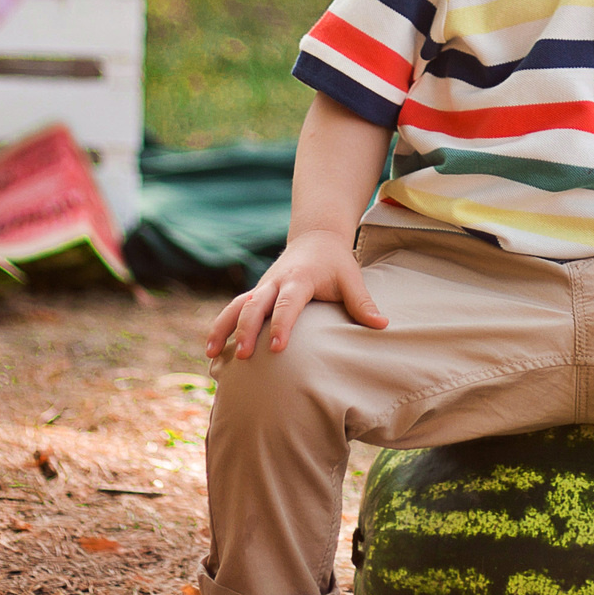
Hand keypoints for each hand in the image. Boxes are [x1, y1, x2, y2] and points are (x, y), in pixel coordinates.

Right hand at [206, 229, 388, 359]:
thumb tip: (382, 325)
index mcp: (299, 279)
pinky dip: (220, 327)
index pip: (288, 304)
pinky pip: (233, 309)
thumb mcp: (351, 277)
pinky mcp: (255, 293)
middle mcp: (275, 282)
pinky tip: (211, 351)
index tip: (277, 348)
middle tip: (244, 357)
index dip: (282, 325)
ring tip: (211, 355)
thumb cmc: (336, 262)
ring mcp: (262, 287)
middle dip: (247, 330)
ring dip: (223, 329)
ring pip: (236, 306)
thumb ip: (362, 302)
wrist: (316, 237)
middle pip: (255, 305)